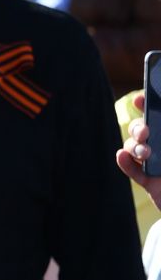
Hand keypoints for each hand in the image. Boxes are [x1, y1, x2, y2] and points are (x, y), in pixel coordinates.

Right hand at [112, 93, 160, 210]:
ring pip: (133, 147)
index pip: (158, 116)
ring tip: (145, 152)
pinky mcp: (147, 180)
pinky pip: (131, 169)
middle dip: (138, 128)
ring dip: (135, 146)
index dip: (148, 106)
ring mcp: (153, 162)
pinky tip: (122, 155)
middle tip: (146, 132)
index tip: (141, 99)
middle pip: (141, 130)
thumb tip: (160, 141)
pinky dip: (125, 162)